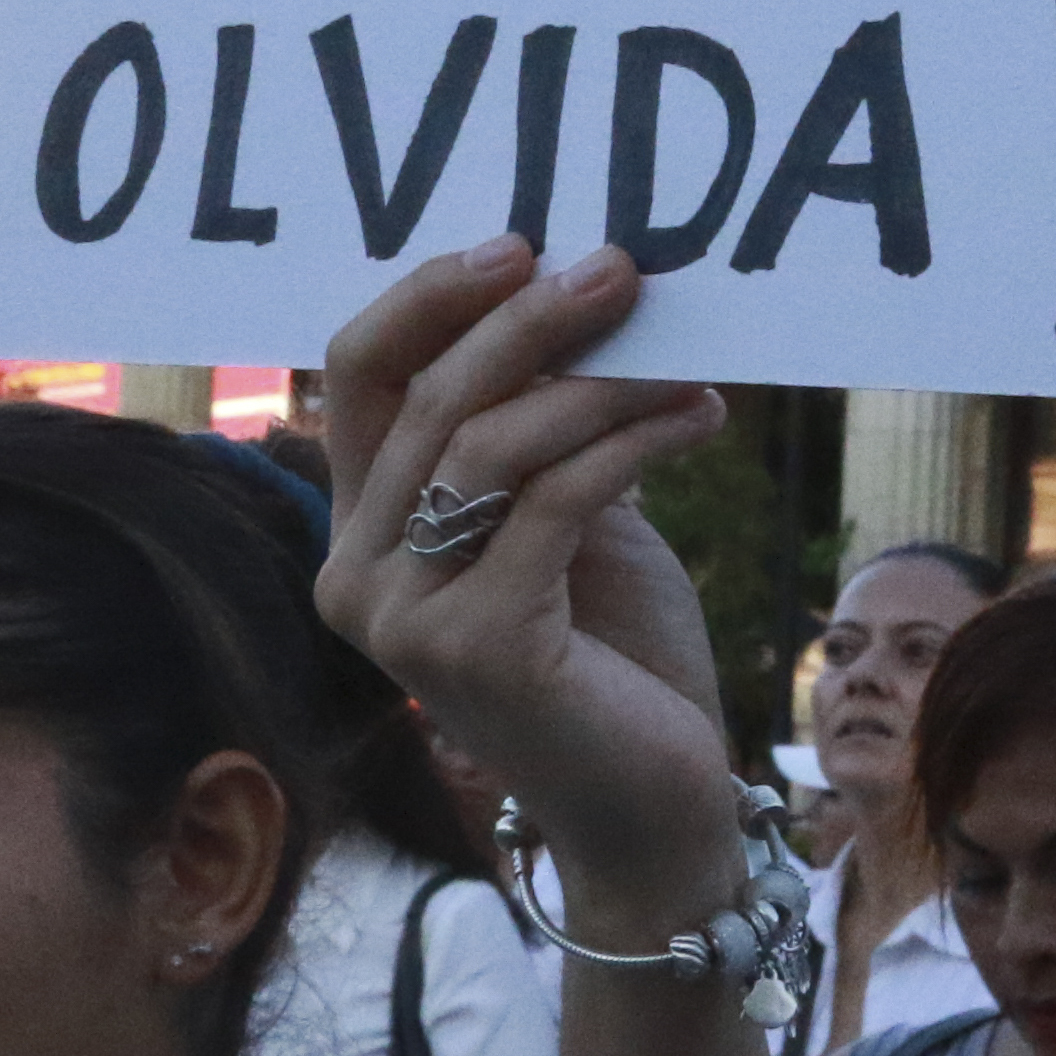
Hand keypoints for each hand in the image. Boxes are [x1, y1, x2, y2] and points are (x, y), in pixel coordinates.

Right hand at [318, 243, 741, 920]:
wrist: (656, 810)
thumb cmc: (617, 662)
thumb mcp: (570, 522)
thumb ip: (543, 434)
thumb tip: (578, 296)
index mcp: (361, 537)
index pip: (358, 378)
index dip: (428, 299)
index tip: (521, 244)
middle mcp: (359, 579)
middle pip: (429, 400)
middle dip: (529, 321)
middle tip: (620, 269)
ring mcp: (409, 623)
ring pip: (491, 446)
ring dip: (599, 383)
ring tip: (683, 359)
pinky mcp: (481, 650)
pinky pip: (554, 504)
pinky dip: (631, 445)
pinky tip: (696, 417)